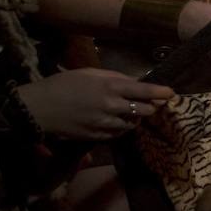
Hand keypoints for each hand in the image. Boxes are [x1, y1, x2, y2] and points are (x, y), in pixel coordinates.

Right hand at [17, 69, 174, 140]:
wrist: (38, 109)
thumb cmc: (62, 85)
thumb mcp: (89, 74)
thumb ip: (114, 78)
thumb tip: (133, 82)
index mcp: (110, 87)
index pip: (144, 90)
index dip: (161, 92)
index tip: (171, 93)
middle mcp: (111, 106)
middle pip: (144, 110)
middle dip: (151, 107)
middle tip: (152, 103)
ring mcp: (105, 124)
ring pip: (132, 124)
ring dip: (136, 119)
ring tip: (133, 112)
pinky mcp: (97, 137)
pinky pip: (118, 134)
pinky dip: (122, 128)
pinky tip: (118, 122)